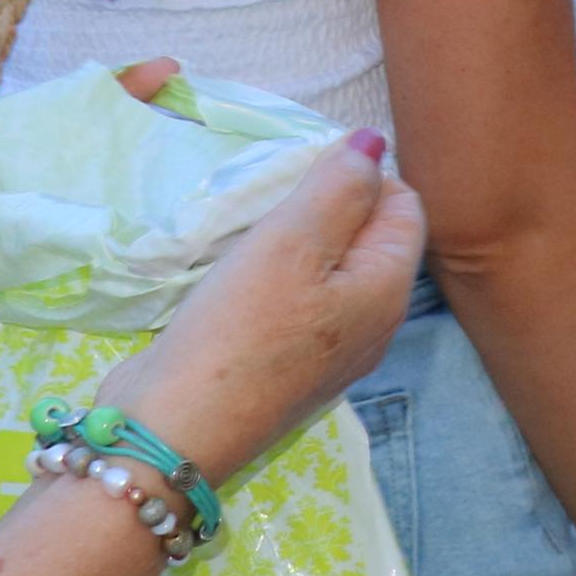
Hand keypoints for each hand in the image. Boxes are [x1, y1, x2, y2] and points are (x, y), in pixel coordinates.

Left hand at [0, 54, 183, 467]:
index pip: (54, 137)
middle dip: (133, 150)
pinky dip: (58, 269)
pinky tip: (105, 246)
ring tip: (172, 176)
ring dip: (116, 211)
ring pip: (69, 237)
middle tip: (183, 117)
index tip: (161, 72)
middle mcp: (5, 222)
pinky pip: (25, 290)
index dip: (107, 105)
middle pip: (78, 183)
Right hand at [91, 128, 420, 482]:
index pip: (404, 207)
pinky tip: (233, 273)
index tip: (305, 166)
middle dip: (325, 205)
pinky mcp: (280, 367)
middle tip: (272, 194)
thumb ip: (338, 187)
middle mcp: (370, 325)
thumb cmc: (239, 330)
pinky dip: (267, 279)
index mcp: (388, 293)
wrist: (170, 433)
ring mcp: (325, 352)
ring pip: (324, 272)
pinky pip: (290, 304)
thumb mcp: (293, 241)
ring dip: (290, 242)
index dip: (362, 174)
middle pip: (365, 239)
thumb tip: (373, 143)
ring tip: (248, 228)